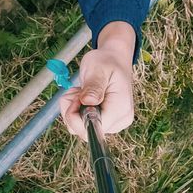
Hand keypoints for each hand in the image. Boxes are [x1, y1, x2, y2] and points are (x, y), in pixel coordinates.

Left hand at [60, 22, 136, 137]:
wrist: (115, 60)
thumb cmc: (106, 62)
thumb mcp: (97, 69)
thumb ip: (93, 86)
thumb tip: (87, 102)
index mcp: (120, 109)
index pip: (93, 128)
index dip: (76, 117)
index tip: (76, 97)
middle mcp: (120, 121)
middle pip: (85, 131)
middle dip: (73, 111)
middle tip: (77, 91)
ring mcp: (114, 123)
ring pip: (81, 129)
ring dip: (73, 110)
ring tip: (82, 91)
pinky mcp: (107, 123)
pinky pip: (84, 124)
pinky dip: (77, 112)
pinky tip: (84, 97)